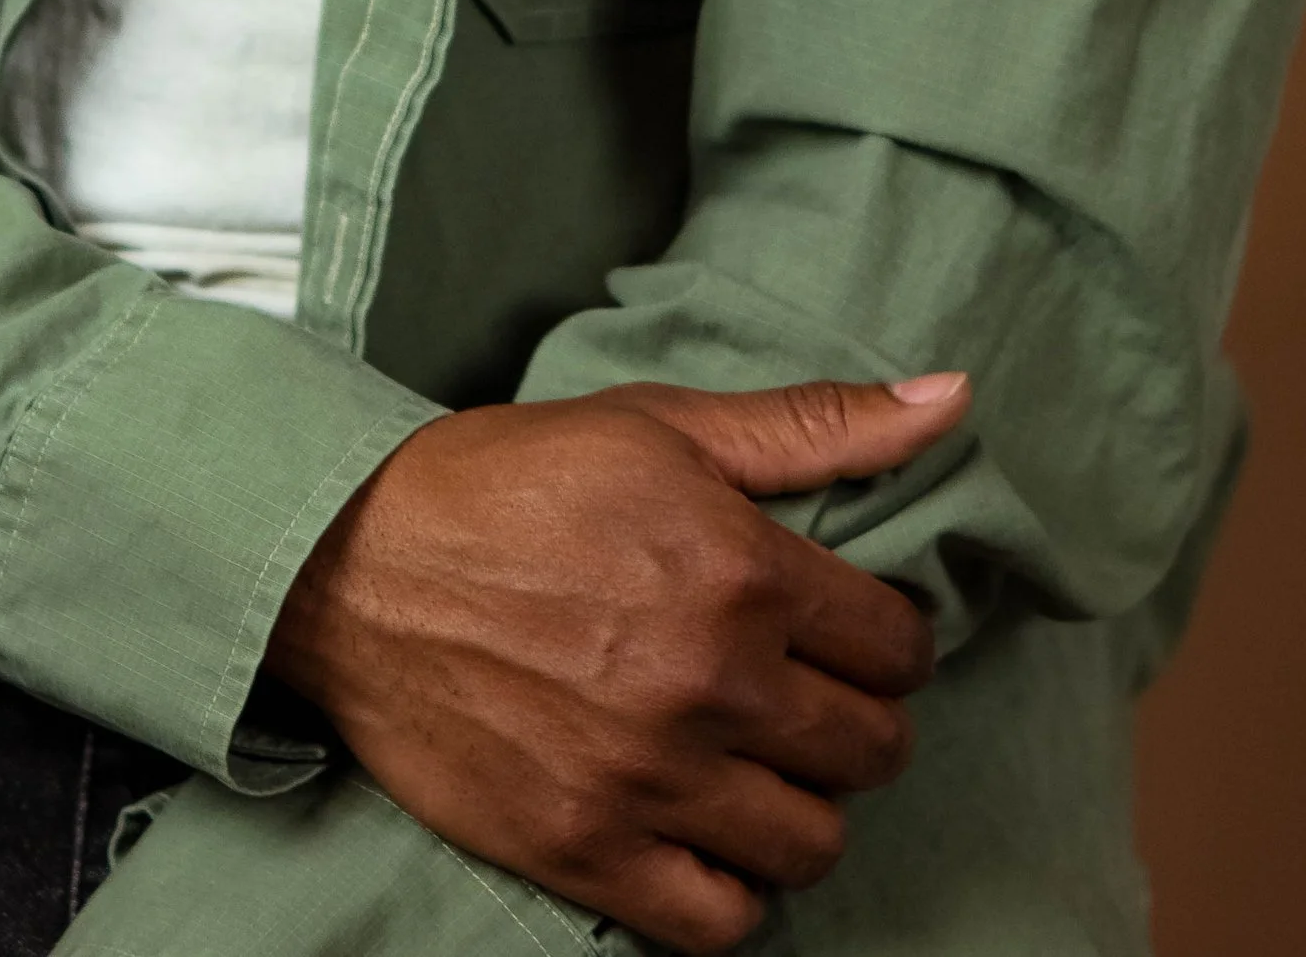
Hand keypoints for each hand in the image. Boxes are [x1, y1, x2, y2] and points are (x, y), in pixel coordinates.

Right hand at [268, 371, 968, 954]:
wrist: (354, 559)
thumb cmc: (513, 477)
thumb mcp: (662, 422)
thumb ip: (814, 425)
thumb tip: (951, 401)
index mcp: (739, 568)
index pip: (896, 646)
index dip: (885, 639)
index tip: (845, 634)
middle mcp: (709, 681)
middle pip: (869, 751)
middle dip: (852, 722)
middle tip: (798, 696)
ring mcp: (648, 779)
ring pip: (811, 844)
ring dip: (799, 806)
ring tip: (754, 764)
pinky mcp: (586, 852)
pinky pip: (723, 921)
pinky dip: (732, 889)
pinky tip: (705, 832)